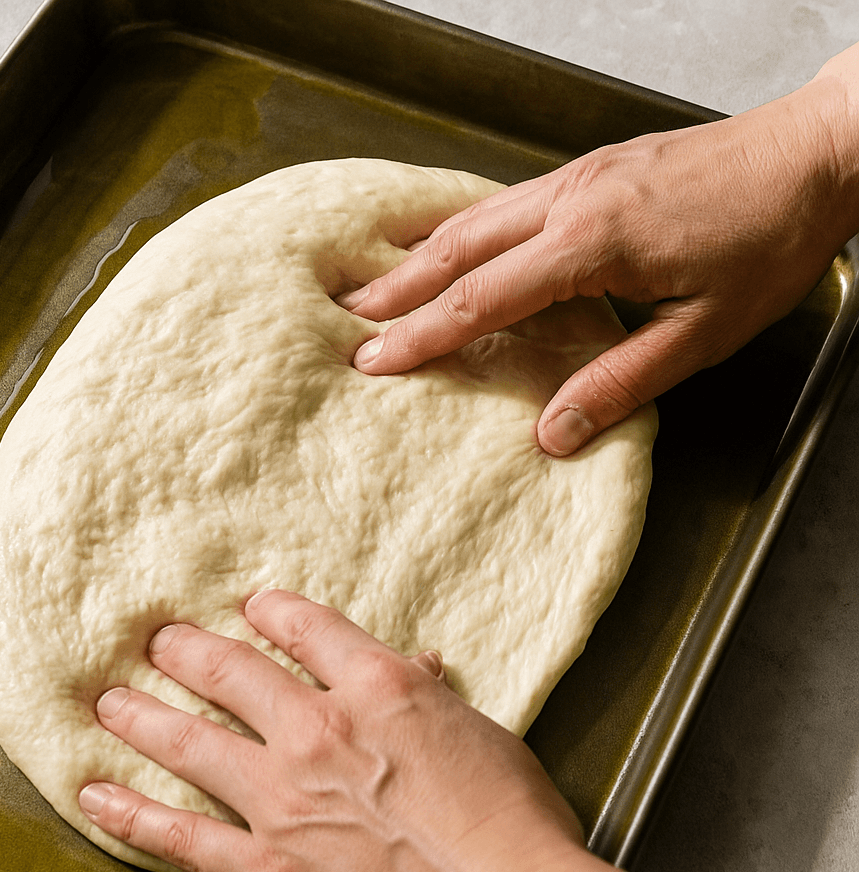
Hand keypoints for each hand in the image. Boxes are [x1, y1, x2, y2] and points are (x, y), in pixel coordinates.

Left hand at [78, 589, 583, 871]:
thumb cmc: (514, 826)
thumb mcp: (484, 735)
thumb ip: (433, 699)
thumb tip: (420, 667)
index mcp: (377, 687)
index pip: (304, 627)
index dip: (270, 611)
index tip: (250, 608)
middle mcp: (316, 728)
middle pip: (230, 671)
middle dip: (185, 650)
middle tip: (157, 640)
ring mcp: (282, 798)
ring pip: (188, 740)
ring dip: (140, 715)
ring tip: (108, 701)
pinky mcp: (265, 869)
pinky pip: (180, 835)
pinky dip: (131, 814)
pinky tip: (96, 797)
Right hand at [340, 61, 858, 455]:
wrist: (817, 151)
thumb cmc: (769, 240)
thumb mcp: (704, 332)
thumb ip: (623, 382)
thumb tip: (553, 432)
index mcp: (593, 245)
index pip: (483, 299)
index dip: (422, 334)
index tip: (375, 360)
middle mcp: (572, 201)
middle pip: (459, 248)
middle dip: (397, 288)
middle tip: (348, 319)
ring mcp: (578, 177)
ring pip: (474, 217)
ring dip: (419, 254)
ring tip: (376, 283)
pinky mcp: (591, 169)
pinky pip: (503, 199)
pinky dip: (460, 227)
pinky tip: (446, 243)